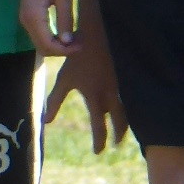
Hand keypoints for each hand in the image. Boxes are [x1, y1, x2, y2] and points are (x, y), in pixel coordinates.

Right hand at [20, 0, 78, 54]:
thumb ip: (65, 19)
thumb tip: (67, 42)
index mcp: (34, 16)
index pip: (47, 44)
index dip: (65, 50)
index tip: (82, 45)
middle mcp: (25, 21)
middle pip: (42, 47)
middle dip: (62, 50)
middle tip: (81, 42)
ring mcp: (24, 18)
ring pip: (40, 42)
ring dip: (57, 45)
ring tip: (76, 38)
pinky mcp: (27, 15)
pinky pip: (39, 34)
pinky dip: (52, 38)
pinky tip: (66, 31)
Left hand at [45, 25, 128, 152]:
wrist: (98, 32)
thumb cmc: (78, 56)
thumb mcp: (65, 79)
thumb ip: (55, 101)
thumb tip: (45, 122)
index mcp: (95, 97)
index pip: (99, 127)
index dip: (99, 142)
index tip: (97, 152)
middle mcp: (112, 94)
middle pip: (121, 123)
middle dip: (119, 135)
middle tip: (116, 144)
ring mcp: (125, 85)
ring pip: (132, 111)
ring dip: (130, 122)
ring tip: (127, 130)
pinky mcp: (133, 76)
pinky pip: (138, 96)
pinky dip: (137, 105)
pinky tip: (138, 109)